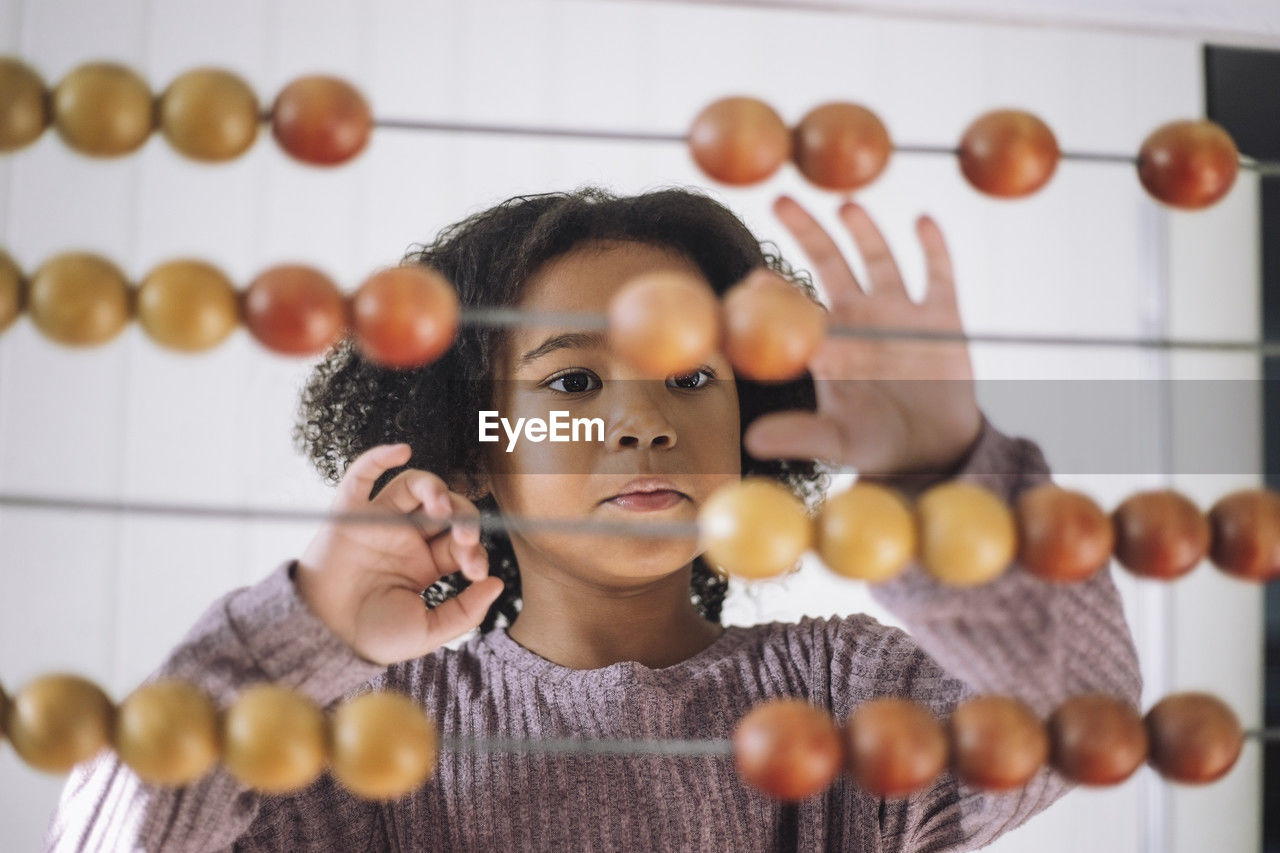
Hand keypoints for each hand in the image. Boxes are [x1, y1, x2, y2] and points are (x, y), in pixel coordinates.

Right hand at [295, 444, 503, 665]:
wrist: (324, 639)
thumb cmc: (373, 637)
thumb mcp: (428, 632)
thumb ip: (465, 611)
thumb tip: (498, 583)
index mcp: (426, 563)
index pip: (461, 541)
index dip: (476, 551)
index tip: (476, 573)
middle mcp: (406, 537)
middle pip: (446, 508)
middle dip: (464, 518)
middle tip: (465, 539)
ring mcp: (379, 523)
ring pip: (413, 486)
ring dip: (434, 489)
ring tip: (442, 508)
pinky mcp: (348, 514)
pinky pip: (360, 475)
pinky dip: (379, 457)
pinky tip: (401, 451)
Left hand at [744, 195, 981, 476]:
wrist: (936, 451)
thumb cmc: (878, 446)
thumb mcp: (838, 442)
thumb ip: (799, 435)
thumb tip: (753, 441)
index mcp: (832, 345)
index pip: (796, 308)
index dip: (775, 291)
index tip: (753, 278)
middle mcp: (861, 320)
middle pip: (830, 264)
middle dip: (806, 231)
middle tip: (780, 199)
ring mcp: (901, 313)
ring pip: (879, 258)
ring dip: (864, 230)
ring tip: (846, 204)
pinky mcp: (942, 316)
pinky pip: (938, 273)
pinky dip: (933, 247)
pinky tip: (923, 221)